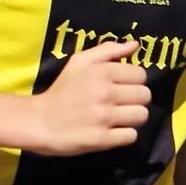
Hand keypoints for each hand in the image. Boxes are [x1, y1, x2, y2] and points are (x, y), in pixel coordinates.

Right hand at [23, 41, 149, 154]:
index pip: (141, 75)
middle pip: (145, 96)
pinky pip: (131, 136)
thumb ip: (108, 50)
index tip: (121, 87)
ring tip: (119, 118)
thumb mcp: (79, 61)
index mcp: (102, 71)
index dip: (133, 81)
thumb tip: (136, 45)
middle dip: (136, 99)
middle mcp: (105, 93)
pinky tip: (113, 131)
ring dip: (133, 118)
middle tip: (121, 103)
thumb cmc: (62, 89)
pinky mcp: (102, 139)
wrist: (40, 120)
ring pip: (141, 115)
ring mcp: (104, 117)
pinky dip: (125, 135)